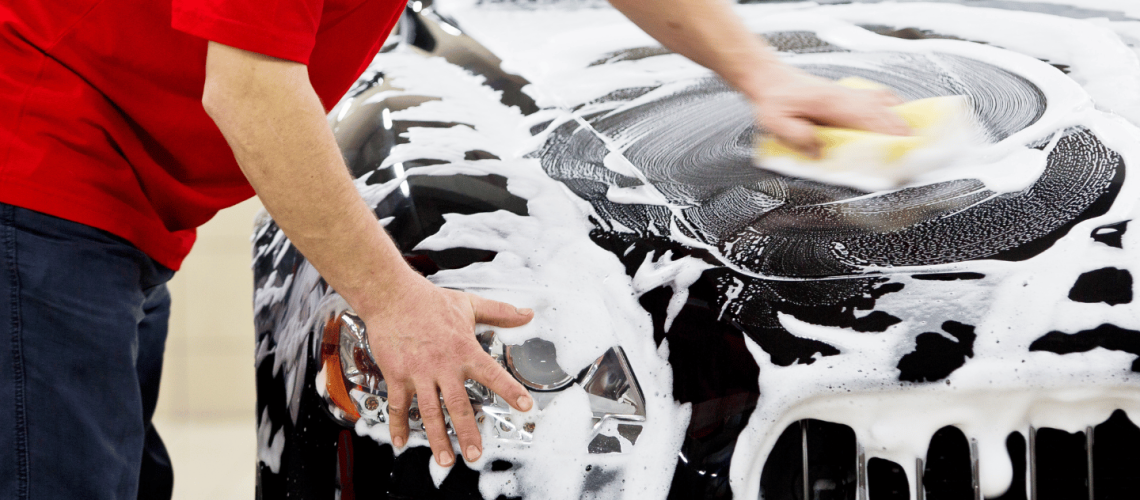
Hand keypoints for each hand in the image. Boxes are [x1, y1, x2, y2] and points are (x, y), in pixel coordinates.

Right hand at [362, 274, 534, 465]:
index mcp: (464, 349)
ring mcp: (419, 372)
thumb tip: (527, 314)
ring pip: (429, 412)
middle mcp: (443, 365)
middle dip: (468, 432)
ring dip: (437, 438)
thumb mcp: (469, 304)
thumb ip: (500, 312)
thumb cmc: (430, 301)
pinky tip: (400, 441)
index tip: (525, 407)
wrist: (392, 296)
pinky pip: (399, 405)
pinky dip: (398, 425)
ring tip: (446, 459)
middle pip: (458, 405)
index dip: (510, 391)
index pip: (492, 374)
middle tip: (475, 454)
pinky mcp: (397, 375)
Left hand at [749, 66, 910, 157]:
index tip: (903, 147)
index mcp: (832, 103)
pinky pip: (878, 97)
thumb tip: (819, 153)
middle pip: (884, 112)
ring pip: (885, 103)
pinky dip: (892, 106)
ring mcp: (849, 93)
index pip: (869, 120)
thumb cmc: (773, 98)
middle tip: (916, 148)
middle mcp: (846, 96)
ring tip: (912, 135)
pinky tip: (897, 114)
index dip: (889, 135)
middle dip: (902, 131)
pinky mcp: (847, 94)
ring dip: (899, 119)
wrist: (770, 78)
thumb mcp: (776, 122)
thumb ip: (798, 138)